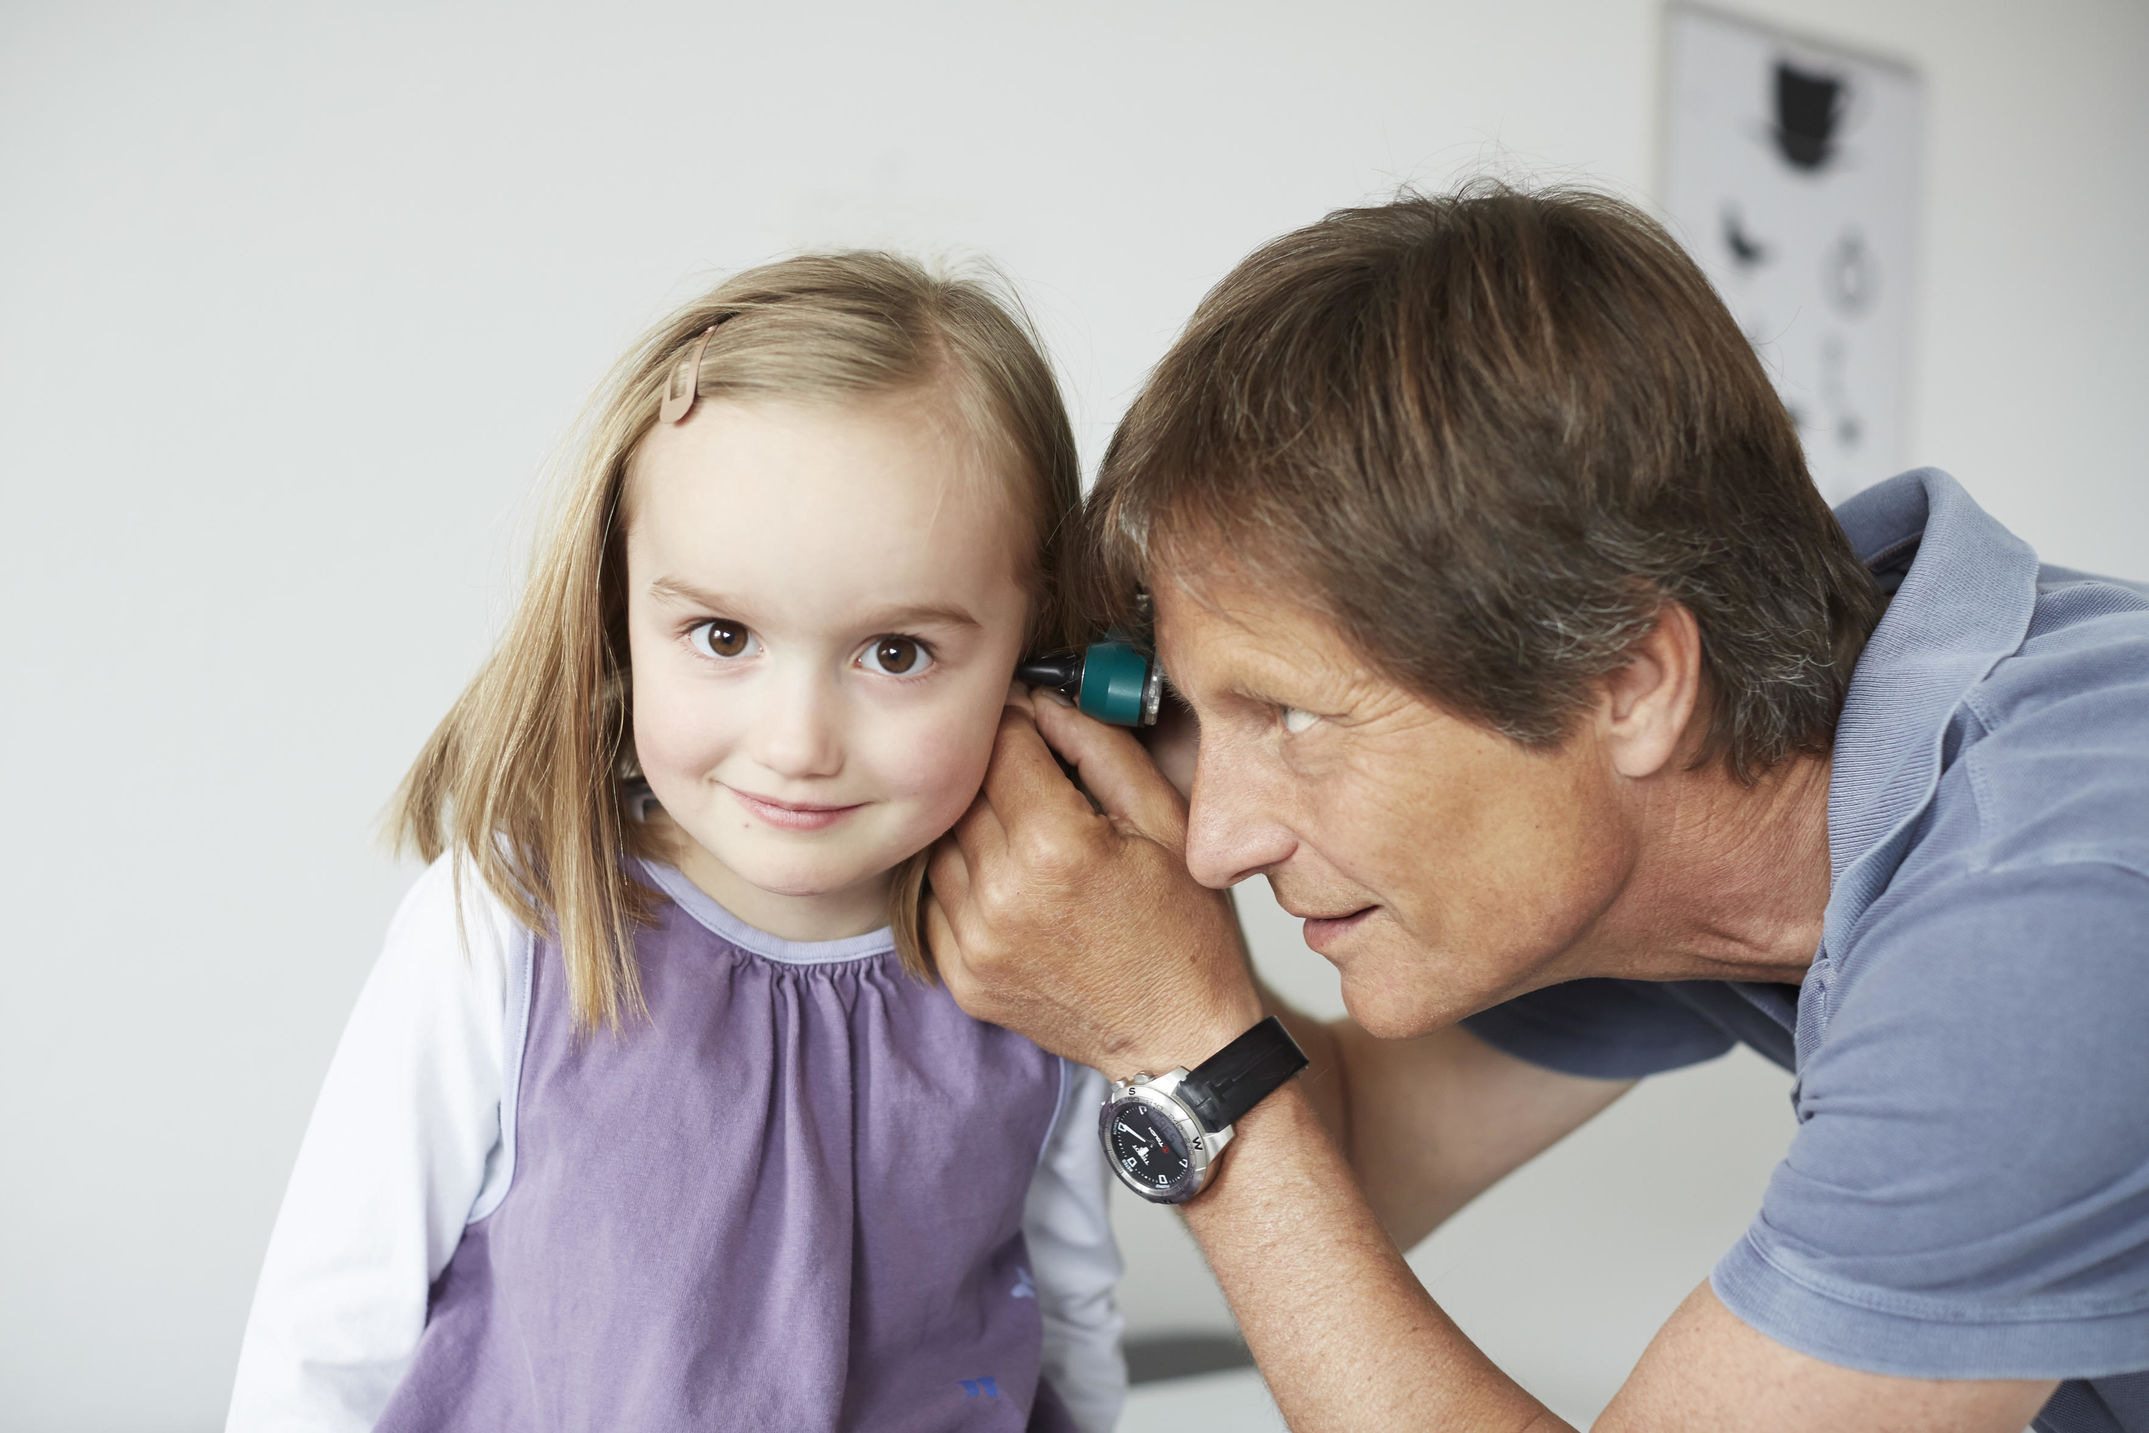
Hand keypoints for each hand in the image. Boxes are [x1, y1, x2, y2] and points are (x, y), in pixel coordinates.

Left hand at [927, 696, 1262, 1074]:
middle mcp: (1002, 894)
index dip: (1018, 721)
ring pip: (942, 844)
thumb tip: (1047, 703)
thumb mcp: (1164, 823)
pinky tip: (1006, 882)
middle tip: (1031, 777)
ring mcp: (975, 942)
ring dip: (974, 826)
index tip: (1030, 719)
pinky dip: (961, 881)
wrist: (1179, 1038)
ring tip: (1022, 833)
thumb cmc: (1184, 932)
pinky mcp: (962, 977)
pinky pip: (934, 901)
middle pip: (967, 792)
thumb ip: (1101, 751)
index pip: (1004, 746)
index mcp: (1057, 847)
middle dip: (995, 773)